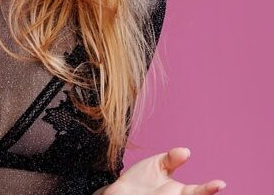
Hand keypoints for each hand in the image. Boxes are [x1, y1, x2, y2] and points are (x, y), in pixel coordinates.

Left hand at [105, 147, 225, 194]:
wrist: (120, 192)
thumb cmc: (141, 180)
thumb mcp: (157, 165)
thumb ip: (171, 159)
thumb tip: (186, 151)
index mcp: (179, 191)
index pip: (197, 191)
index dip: (209, 188)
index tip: (220, 183)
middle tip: (213, 188)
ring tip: (174, 190)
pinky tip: (157, 193)